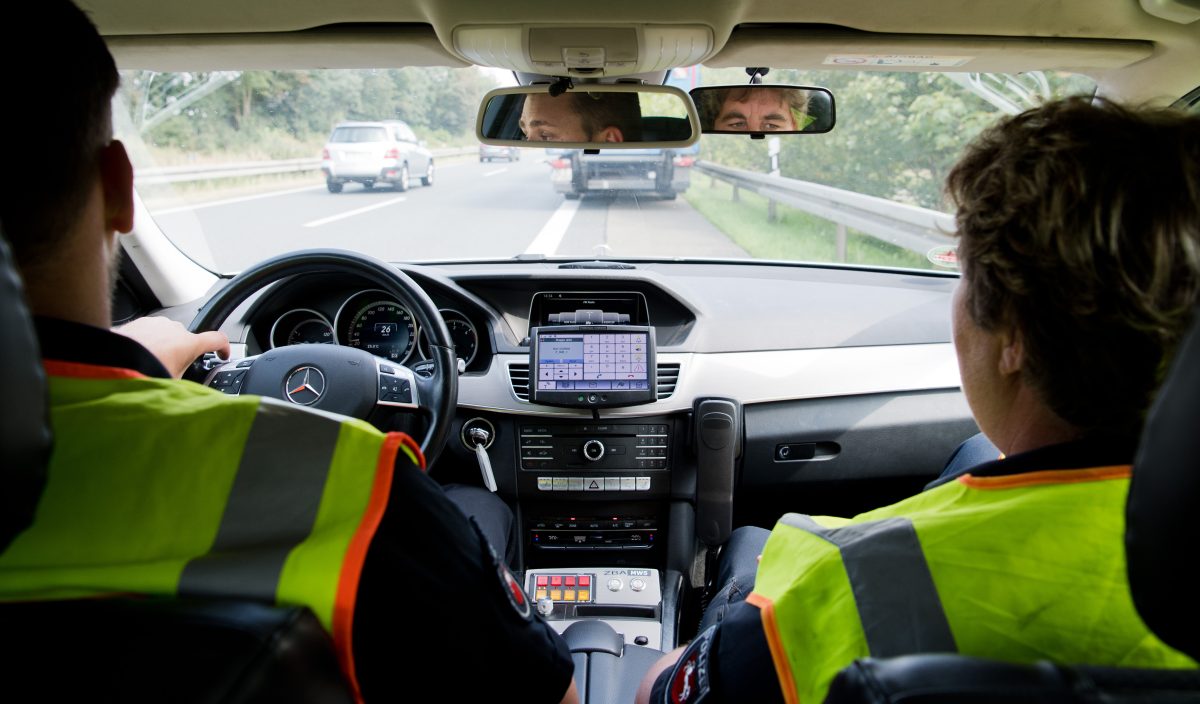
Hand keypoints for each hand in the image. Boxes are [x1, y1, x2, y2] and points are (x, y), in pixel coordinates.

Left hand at [114, 316, 229, 378]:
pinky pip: (148, 332)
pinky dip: (146, 343)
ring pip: (166, 335)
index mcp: (188, 344)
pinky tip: (136, 357)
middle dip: (182, 353)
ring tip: (149, 364)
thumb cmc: (140, 371)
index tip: (222, 354)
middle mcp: (174, 329)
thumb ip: (185, 385)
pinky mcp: (138, 322)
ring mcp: (155, 323)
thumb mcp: (172, 384)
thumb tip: (190, 398)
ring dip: (163, 347)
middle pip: (187, 340)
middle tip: (170, 370)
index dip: (224, 348)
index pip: (218, 339)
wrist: (110, 360)